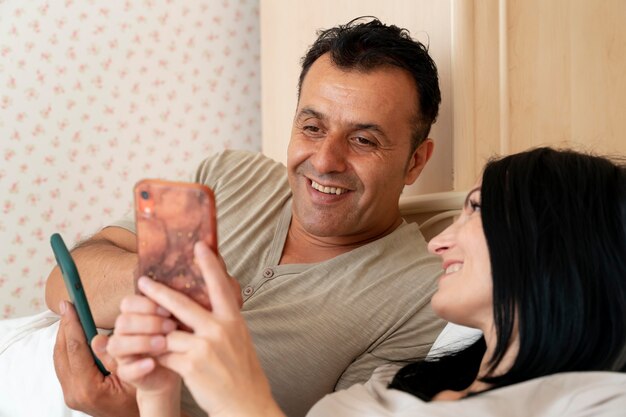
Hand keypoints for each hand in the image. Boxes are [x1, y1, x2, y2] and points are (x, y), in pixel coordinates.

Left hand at [54, 300, 138, 416]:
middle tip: (67, 304)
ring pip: (59, 359)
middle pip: (61, 352)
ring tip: (70, 315)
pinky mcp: (72, 393)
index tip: (69, 304)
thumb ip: (118, 357)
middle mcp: (74, 393)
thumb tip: (99, 336)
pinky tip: (75, 334)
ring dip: (64, 335)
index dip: (71, 324)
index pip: (75, 349)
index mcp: (88, 388)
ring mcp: (71, 395)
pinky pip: (64, 365)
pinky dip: (67, 347)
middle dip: (64, 326)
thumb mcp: (137, 375)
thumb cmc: (142, 396)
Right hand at [104, 294, 180, 398]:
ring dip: (141, 342)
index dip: (146, 304)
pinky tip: (153, 363)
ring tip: (163, 343)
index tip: (169, 309)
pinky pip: (124, 371)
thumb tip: (183, 285)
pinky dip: (138, 366)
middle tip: (171, 326)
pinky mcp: (127, 374)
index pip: (128, 303)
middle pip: (123, 322)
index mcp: (134, 315)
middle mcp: (124, 333)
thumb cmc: (178, 337)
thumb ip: (175, 305)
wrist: (179, 366)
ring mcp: (123, 354)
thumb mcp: (178, 319)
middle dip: (148, 323)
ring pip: (117, 344)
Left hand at [139, 242, 284, 416]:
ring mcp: (205, 347)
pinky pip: (164, 354)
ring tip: (140, 325)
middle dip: (158, 292)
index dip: (209, 265)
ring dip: (153, 331)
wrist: (245, 402)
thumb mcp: (238, 339)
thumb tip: (200, 305)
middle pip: (182, 304)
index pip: (219, 286)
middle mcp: (220, 329)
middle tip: (143, 281)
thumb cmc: (241, 371)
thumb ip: (221, 321)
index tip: (198, 246)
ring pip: (167, 332)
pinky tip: (150, 354)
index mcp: (233, 320)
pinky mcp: (191, 365)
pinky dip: (155, 355)